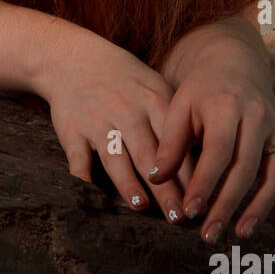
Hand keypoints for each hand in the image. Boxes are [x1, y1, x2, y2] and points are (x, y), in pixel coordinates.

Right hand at [43, 34, 196, 220]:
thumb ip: (173, 121)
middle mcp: (125, 110)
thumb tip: (203, 164)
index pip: (176, 141)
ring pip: (114, 156)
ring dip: (127, 182)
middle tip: (179, 217)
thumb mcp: (152, 86)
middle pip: (148, 154)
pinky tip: (90, 193)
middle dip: (164, 188)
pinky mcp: (71, 128)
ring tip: (140, 205)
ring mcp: (97, 119)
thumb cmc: (122, 79)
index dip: (189, 173)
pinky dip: (82, 175)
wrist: (72, 56)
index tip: (201, 201)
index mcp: (152, 99)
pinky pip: (77, 156)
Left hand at [148, 34, 274, 242]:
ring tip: (240, 233)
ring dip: (260, 208)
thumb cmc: (201, 90)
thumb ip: (169, 143)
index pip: (217, 151)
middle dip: (227, 204)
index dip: (204, 183)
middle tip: (209, 233)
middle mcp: (257, 118)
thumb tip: (156, 179)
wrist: (234, 65)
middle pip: (246, 168)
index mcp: (225, 106)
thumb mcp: (179, 107)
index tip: (190, 211)